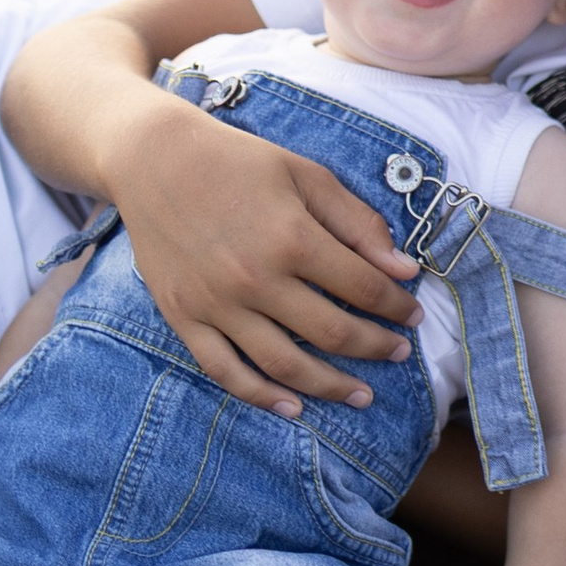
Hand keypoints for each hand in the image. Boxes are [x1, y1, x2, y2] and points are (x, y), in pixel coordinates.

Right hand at [112, 111, 419, 416]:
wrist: (153, 159)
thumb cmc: (237, 161)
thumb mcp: (307, 175)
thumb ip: (358, 223)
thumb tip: (404, 270)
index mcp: (293, 238)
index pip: (363, 289)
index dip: (396, 307)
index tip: (412, 315)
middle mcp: (256, 279)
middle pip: (331, 333)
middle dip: (374, 348)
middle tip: (398, 354)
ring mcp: (216, 304)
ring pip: (284, 365)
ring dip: (329, 386)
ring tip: (361, 395)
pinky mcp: (184, 317)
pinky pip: (225, 371)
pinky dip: (260, 396)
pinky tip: (292, 407)